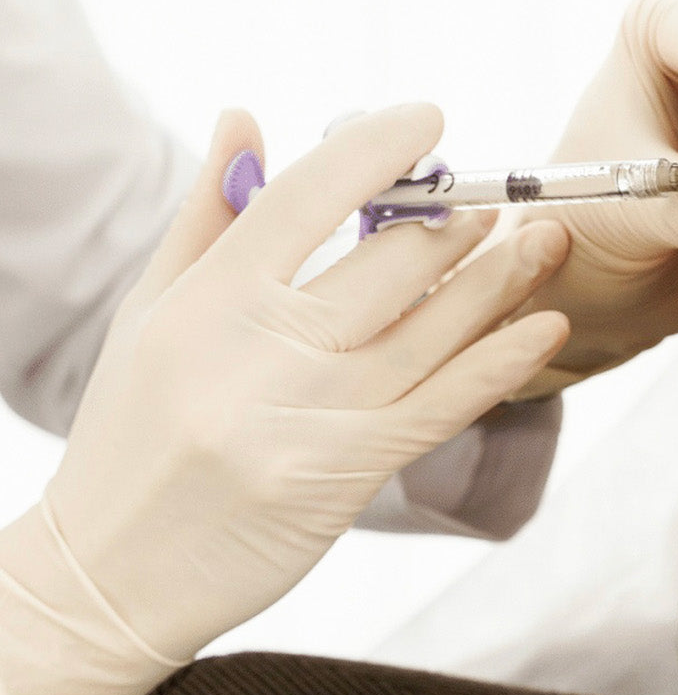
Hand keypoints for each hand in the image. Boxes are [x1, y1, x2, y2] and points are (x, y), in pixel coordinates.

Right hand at [44, 103, 569, 659]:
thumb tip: (246, 116)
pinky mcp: (346, 473)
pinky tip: (548, 327)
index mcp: (207, 299)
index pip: (306, 196)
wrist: (112, 577)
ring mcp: (308, 414)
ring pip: (431, 328)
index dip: (378, 148)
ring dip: (501, 279)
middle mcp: (259, 350)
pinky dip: (501, 362)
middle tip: (493, 202)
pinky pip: (442, 404)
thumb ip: (209, 215)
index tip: (428, 119)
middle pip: (388, 261)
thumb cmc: (131, 435)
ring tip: (544, 241)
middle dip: (454, 221)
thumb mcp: (150, 314)